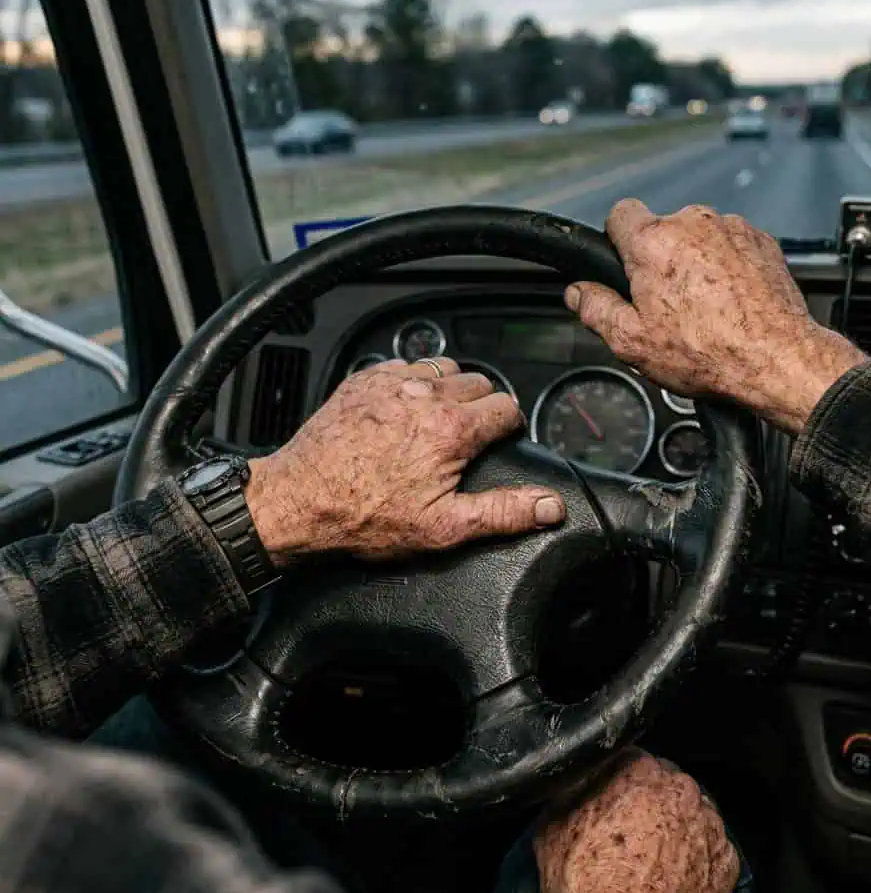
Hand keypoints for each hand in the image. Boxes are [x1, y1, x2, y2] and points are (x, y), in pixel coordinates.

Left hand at [244, 358, 565, 564]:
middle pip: (479, 383)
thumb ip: (503, 512)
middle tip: (463, 441)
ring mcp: (392, 381)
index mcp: (452, 428)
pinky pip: (405, 364)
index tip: (495, 443)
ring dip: (448, 390)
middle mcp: (425, 394)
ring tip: (434, 423)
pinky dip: (411, 382)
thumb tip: (549, 506)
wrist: (298, 500)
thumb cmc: (363, 516)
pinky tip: (402, 412)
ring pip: (443, 368)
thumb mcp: (443, 528)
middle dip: (479, 408)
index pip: (507, 407)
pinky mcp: (365, 378)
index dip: (507, 427)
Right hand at [534, 748, 739, 892]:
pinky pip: (709, 848)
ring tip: (653, 858)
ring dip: (676, 826)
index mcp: (636, 767)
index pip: (627, 759)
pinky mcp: (728, 859)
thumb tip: (573, 787)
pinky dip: (695, 858)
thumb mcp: (550, 829)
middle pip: (663, 783)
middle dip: (648, 801)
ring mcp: (709, 822)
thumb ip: (568, 795)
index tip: (607, 803)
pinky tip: (675, 876)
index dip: (615, 782)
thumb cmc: (588, 882)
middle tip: (628, 832)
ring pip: (690, 813)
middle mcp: (678, 785)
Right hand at [565, 199, 865, 434]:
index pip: (619, 214)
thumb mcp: (631, 342)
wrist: (776, 358)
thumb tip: (578, 293)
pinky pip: (731, 247)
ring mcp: (731, 229)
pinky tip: (729, 304)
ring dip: (695, 264)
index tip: (624, 266)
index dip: (617, 241)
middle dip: (659, 260)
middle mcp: (693, 223)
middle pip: (661, 230)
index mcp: (652, 242)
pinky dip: (727, 269)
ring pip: (698, 239)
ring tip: (703, 309)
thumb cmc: (708, 352)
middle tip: (665, 305)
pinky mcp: (761, 241)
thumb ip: (596, 310)